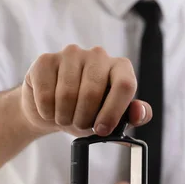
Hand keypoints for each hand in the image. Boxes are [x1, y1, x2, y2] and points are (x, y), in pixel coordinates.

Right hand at [21, 44, 151, 137]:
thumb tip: (139, 112)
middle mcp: (98, 55)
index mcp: (121, 67)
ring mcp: (71, 54)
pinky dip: (47, 111)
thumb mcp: (114, 118)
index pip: (124, 84)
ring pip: (67, 94)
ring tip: (66, 117)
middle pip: (92, 92)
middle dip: (84, 118)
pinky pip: (45, 94)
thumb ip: (133, 116)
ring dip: (65, 116)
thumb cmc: (89, 112)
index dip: (113, 111)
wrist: (53, 109)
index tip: (102, 130)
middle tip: (80, 125)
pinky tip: (50, 110)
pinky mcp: (46, 60)